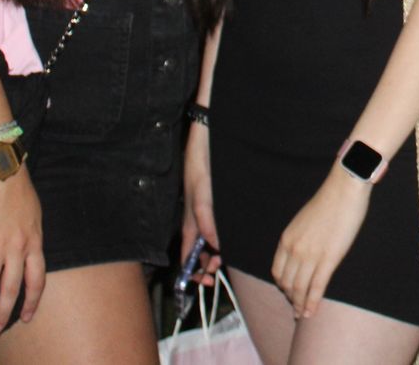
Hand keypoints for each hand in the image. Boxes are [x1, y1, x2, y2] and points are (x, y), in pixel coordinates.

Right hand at [0, 166, 44, 336]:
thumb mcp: (34, 214)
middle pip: (11, 288)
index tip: (27, 317)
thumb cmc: (18, 187)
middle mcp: (18, 247)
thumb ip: (30, 236)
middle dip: (2, 314)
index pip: (37, 279)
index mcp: (34, 242)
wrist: (1, 170)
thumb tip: (26, 250)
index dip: (32, 300)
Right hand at [181, 124, 221, 285]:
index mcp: (190, 221)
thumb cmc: (201, 164)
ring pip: (208, 241)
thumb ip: (207, 220)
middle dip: (206, 265)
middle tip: (217, 271)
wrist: (209, 139)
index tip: (207, 281)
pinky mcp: (215, 203)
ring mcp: (206, 212)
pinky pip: (217, 227)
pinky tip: (230, 239)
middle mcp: (197, 220)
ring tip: (223, 258)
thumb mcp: (203, 194)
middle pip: (198, 251)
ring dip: (214, 253)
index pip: (187, 254)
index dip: (193, 270)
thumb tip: (215, 246)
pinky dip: (221, 238)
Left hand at [272, 171, 370, 317]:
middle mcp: (294, 249)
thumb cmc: (329, 201)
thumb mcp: (304, 220)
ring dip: (300, 305)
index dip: (283, 286)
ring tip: (303, 315)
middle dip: (291, 298)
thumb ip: (300, 237)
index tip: (289, 292)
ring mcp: (310, 255)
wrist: (344, 189)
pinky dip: (312, 303)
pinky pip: (317, 287)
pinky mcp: (328, 259)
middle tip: (297, 308)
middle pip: (287, 283)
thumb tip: (303, 250)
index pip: (278, 271)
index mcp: (287, 238)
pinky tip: (311, 313)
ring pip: (300, 289)